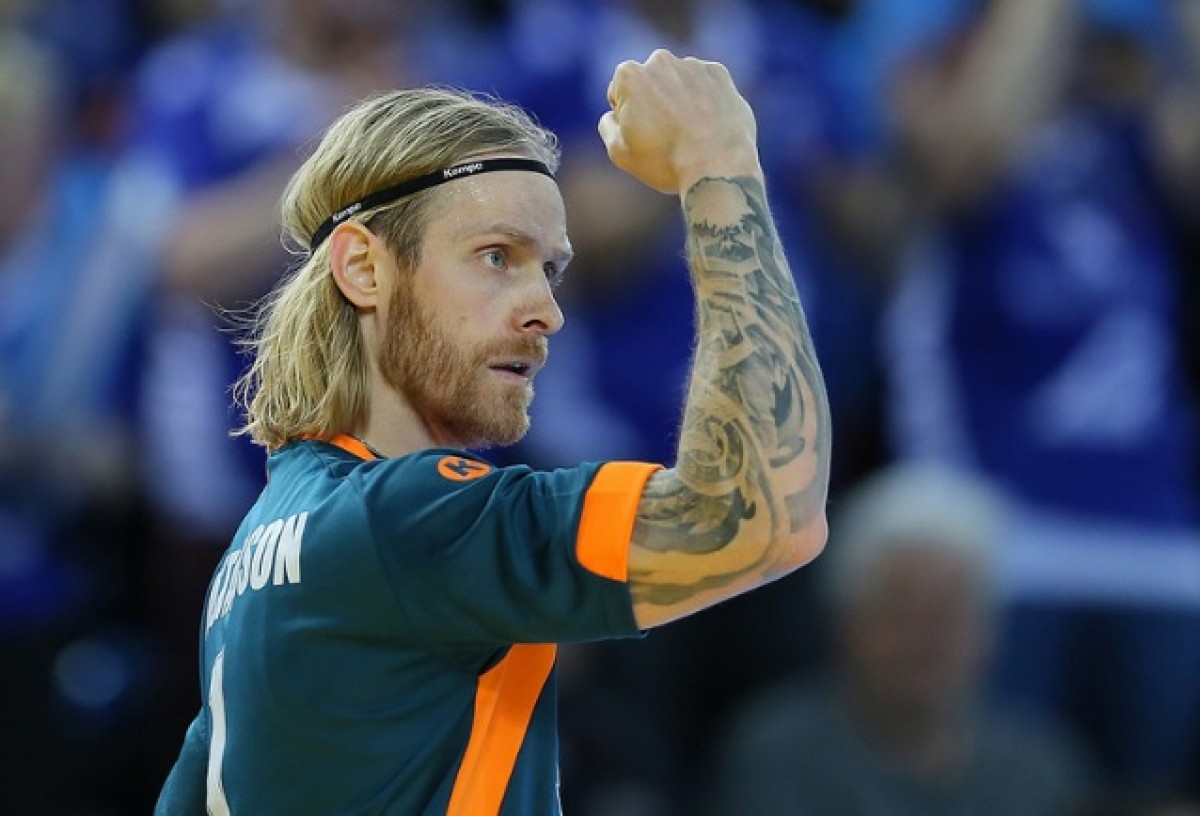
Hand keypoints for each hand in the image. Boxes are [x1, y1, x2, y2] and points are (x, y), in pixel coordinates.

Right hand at [598, 49, 759, 195]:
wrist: (718, 166)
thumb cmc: (666, 161)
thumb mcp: (620, 152)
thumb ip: (608, 126)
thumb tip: (613, 115)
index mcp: (629, 75)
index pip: (619, 93)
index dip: (626, 117)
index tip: (642, 135)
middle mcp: (660, 61)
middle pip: (649, 83)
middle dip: (653, 101)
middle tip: (666, 135)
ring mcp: (692, 65)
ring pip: (678, 82)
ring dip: (680, 99)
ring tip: (690, 133)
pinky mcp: (719, 74)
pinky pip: (705, 84)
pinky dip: (705, 99)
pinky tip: (708, 125)